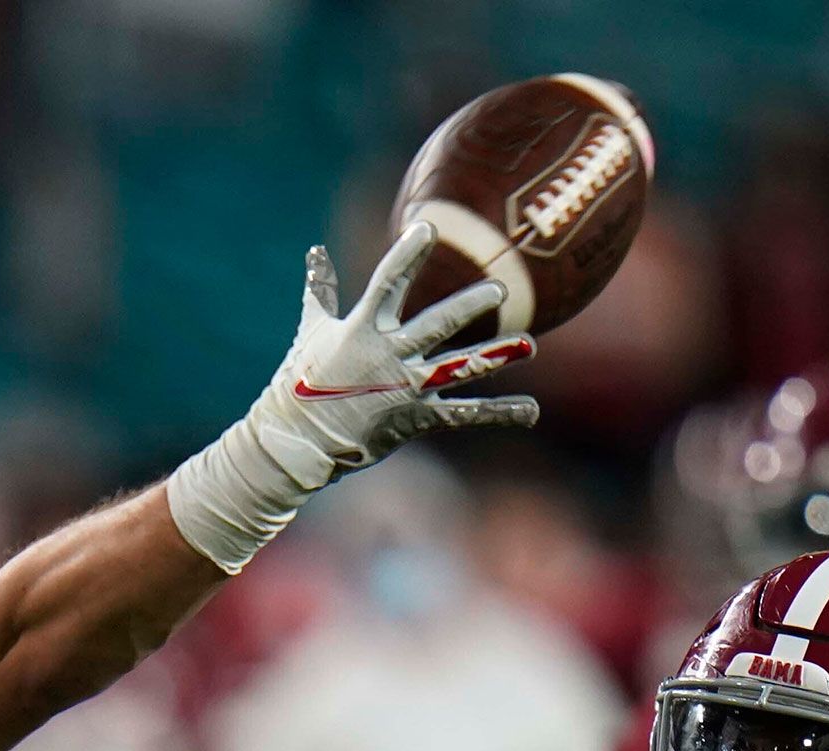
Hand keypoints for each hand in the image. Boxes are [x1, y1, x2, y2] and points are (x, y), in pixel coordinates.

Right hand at [168, 221, 537, 572]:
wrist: (297, 443)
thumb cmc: (300, 382)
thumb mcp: (310, 331)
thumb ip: (320, 290)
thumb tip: (314, 251)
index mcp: (362, 329)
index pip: (387, 283)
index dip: (407, 255)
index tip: (428, 230)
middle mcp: (388, 356)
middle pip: (436, 324)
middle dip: (469, 306)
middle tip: (500, 288)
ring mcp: (406, 388)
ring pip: (458, 368)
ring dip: (495, 356)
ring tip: (529, 345)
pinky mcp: (417, 418)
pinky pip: (464, 415)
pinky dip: (500, 413)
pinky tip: (531, 411)